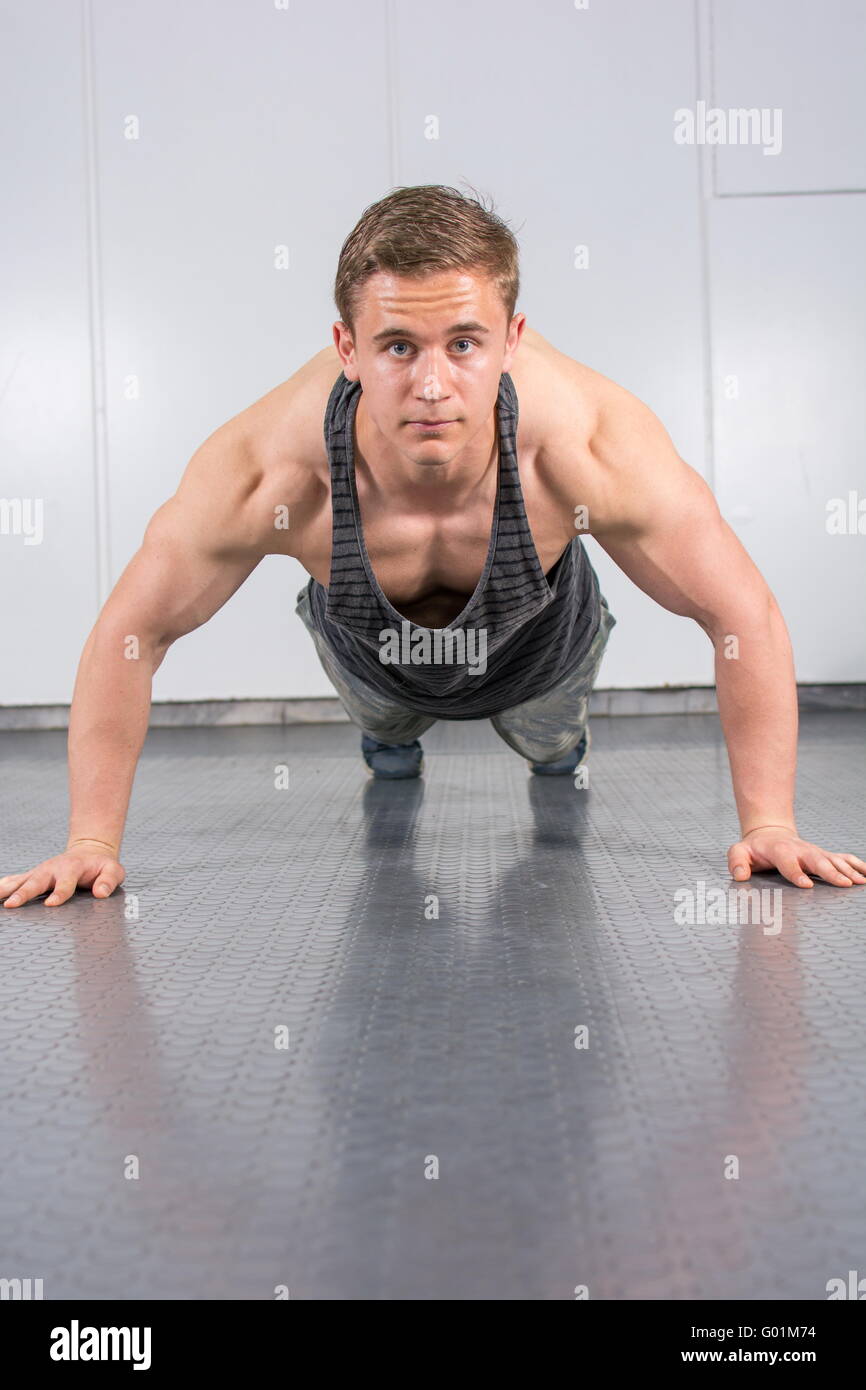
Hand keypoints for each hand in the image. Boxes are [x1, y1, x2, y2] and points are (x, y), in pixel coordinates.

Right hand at [0, 839, 125, 908]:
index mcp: (72, 868)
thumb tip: (100, 893)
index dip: (59, 893)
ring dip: (8, 889)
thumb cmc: (101, 865)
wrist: (90, 851)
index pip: (65, 882)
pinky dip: (4, 885)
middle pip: (37, 881)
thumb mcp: (113, 871)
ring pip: (21, 880)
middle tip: (12, 905)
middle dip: (24, 893)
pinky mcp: (34, 875)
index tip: (50, 904)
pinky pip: (16, 880)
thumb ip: (108, 881)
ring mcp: (41, 871)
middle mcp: (53, 869)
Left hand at [728, 826, 865, 888]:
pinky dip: (857, 865)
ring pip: (833, 860)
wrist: (770, 833)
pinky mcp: (824, 855)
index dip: (796, 873)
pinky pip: (843, 858)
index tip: (806, 885)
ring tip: (860, 882)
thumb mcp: (739, 852)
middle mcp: (801, 850)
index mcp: (780, 850)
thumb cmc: (754, 848)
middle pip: (817, 861)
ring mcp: (814, 852)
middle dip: (830, 872)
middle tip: (843, 884)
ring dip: (848, 871)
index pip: (788, 863)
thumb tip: (740, 876)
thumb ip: (736, 862)